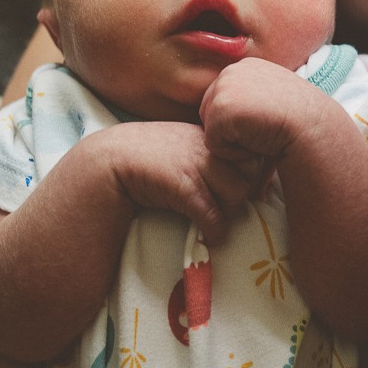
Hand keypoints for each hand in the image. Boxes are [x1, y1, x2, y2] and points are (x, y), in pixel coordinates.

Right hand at [91, 120, 258, 245]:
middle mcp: (209, 145)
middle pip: (252, 172)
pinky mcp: (184, 186)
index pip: (254, 153)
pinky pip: (214, 214)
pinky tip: (207, 234)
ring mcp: (197, 163)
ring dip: (230, 211)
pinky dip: (215, 230)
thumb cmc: (153, 156)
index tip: (241, 188)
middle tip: (227, 205)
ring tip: (216, 217)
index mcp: (213, 133)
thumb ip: (215, 153)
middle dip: (244, 192)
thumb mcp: (189, 145)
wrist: (112, 159)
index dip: (251, 174)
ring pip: (238, 192)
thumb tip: (250, 175)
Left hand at [199, 57, 335, 170]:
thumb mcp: (275, 99)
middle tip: (266, 129)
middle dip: (234, 130)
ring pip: (211, 130)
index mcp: (245, 67)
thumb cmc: (301, 121)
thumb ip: (254, 98)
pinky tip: (259, 140)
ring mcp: (224, 87)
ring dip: (235, 141)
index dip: (243, 122)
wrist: (313, 127)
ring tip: (263, 133)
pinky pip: (214, 145)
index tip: (269, 120)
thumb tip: (240, 114)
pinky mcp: (220, 108)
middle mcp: (231, 70)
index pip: (223, 103)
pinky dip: (235, 152)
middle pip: (210, 115)